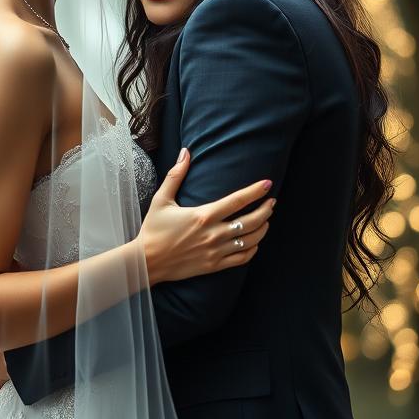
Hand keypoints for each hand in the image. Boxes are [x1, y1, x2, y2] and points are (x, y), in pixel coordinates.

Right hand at [138, 148, 275, 284]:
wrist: (146, 262)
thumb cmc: (153, 229)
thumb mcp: (162, 200)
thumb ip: (176, 175)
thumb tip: (185, 152)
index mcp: (203, 215)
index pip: (238, 201)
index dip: (255, 191)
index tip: (268, 184)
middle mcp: (214, 234)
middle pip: (251, 221)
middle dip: (266, 210)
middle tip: (272, 202)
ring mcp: (216, 251)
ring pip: (250, 240)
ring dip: (263, 228)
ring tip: (267, 220)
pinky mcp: (214, 266)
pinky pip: (242, 258)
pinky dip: (253, 249)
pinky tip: (254, 242)